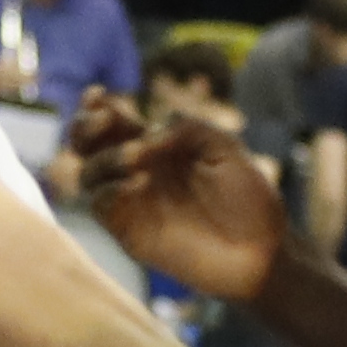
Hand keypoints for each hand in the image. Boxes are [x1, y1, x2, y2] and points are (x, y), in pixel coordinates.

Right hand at [60, 88, 282, 304]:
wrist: (261, 251)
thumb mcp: (224, 147)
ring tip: (136, 157)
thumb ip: (186, 127)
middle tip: (105, 121)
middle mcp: (136, 172)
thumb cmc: (248, 198)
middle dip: (84, 127)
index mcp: (156, 147)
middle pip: (86, 145)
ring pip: (88, 174)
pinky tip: (137, 184)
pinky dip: (109, 190)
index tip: (98, 95)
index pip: (112, 122)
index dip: (95, 106)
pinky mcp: (130, 232)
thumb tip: (148, 133)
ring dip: (104, 158)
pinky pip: (100, 207)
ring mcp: (131, 202)